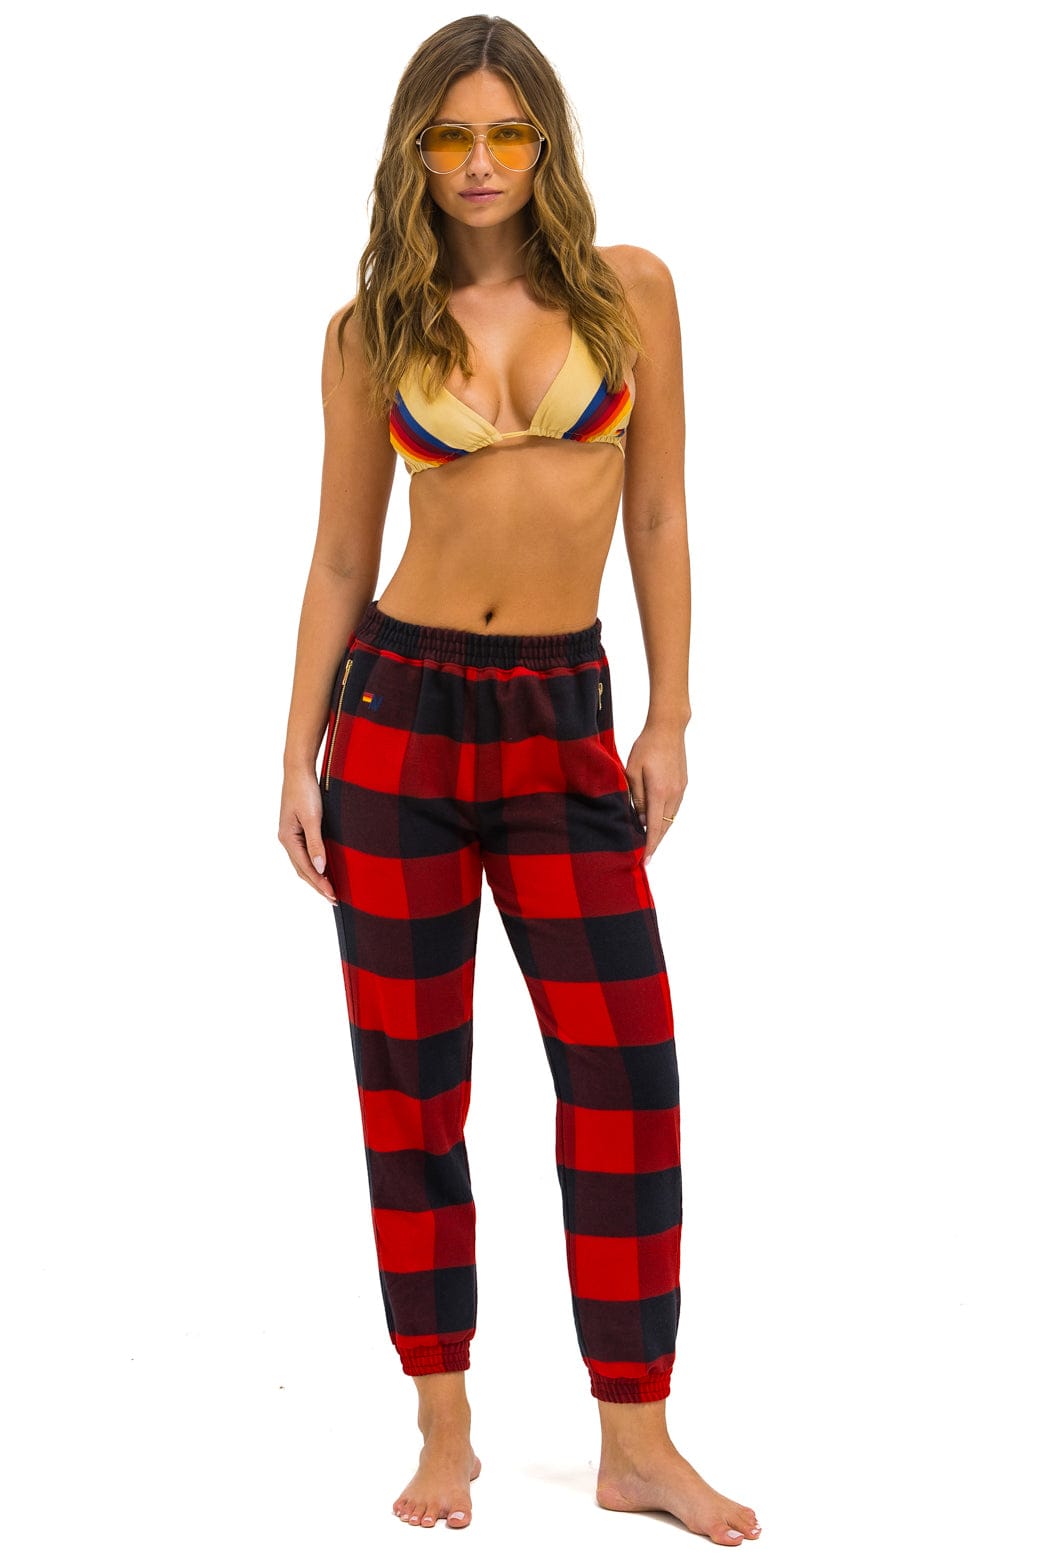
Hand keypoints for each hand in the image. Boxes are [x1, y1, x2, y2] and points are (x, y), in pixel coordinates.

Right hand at [279, 767, 336, 901]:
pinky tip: (324, 869)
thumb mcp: (312, 817)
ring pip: (303, 863)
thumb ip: (316, 843)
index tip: (334, 896)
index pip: (305, 868)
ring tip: (330, 890)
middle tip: (334, 899)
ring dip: (316, 878)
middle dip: (318, 885)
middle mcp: (287, 839)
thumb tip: (320, 868)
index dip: (320, 883)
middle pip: (302, 870)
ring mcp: (291, 835)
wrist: (299, 770)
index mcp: (288, 838)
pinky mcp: (298, 829)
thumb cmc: (305, 791)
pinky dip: (314, 865)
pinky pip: (305, 853)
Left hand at [623, 719, 688, 864]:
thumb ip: (636, 797)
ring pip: (670, 818)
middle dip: (655, 843)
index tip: (645, 860)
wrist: (668, 728)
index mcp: (659, 792)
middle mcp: (673, 794)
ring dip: (661, 830)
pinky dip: (666, 817)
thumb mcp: (632, 772)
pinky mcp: (683, 783)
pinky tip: (657, 819)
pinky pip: (674, 807)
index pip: (653, 827)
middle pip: (665, 827)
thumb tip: (640, 819)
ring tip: (650, 841)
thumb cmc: (646, 746)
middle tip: (646, 856)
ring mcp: (681, 789)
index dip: (649, 845)